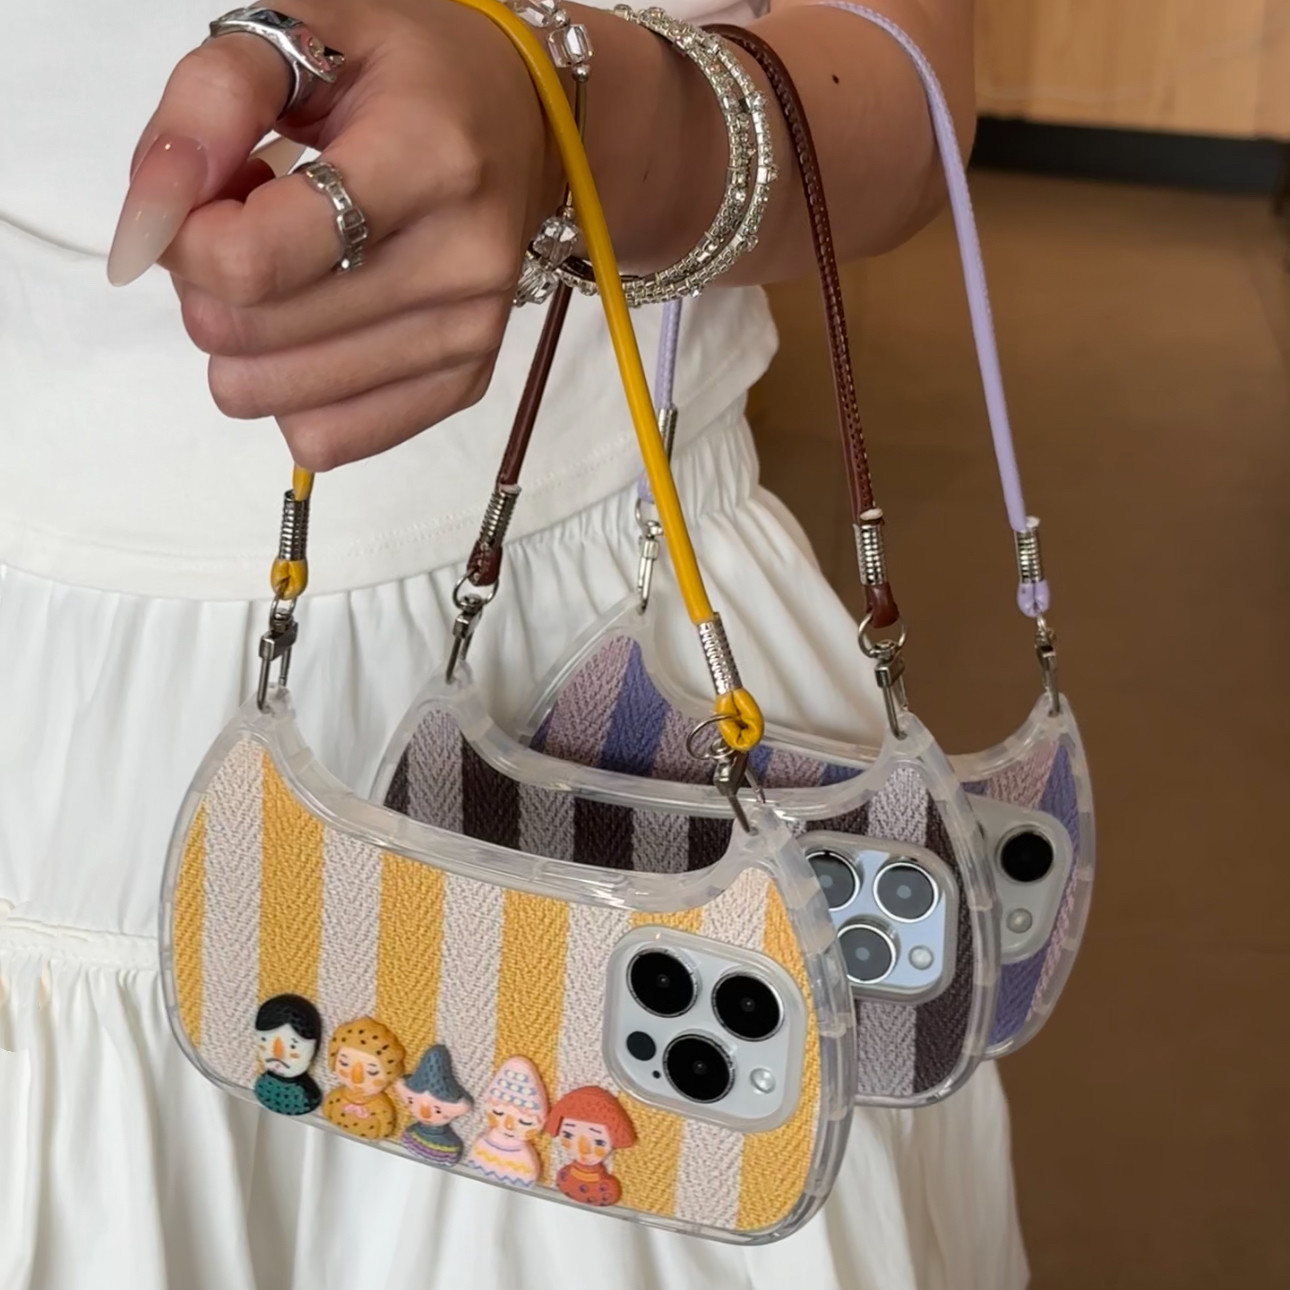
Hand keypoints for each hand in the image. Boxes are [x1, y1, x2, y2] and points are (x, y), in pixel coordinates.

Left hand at [111, 1, 561, 468]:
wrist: (519, 121)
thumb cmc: (401, 73)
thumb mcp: (297, 37)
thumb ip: (206, 108)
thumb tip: (146, 232)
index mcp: (426, 159)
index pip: (252, 262)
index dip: (183, 241)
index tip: (195, 199)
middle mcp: (460, 262)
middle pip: (251, 337)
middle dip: (209, 284)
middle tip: (247, 225)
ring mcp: (469, 336)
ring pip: (273, 400)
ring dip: (246, 342)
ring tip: (288, 272)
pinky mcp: (465, 385)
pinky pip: (326, 441)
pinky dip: (292, 392)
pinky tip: (317, 329)